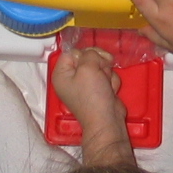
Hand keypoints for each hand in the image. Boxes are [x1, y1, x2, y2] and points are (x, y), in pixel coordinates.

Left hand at [52, 48, 132, 165]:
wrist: (106, 121)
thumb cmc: (93, 96)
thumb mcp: (88, 68)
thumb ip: (89, 54)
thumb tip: (93, 55)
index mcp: (61, 74)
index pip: (71, 52)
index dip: (84, 53)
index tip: (92, 58)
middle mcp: (71, 78)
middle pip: (87, 57)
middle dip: (99, 62)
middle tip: (102, 71)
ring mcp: (86, 84)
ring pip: (100, 66)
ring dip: (106, 73)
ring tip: (105, 85)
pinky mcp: (99, 89)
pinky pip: (107, 76)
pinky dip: (111, 82)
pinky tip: (110, 91)